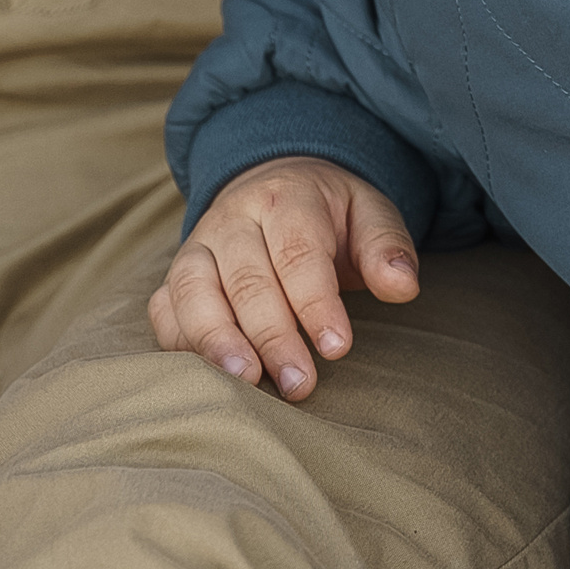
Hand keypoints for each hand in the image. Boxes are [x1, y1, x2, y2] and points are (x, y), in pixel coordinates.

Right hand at [148, 157, 420, 399]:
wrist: (275, 183)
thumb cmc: (331, 214)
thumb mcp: (370, 213)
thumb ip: (386, 248)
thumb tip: (403, 287)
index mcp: (287, 197)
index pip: (299, 255)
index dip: (316, 305)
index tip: (337, 349)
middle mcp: (233, 219)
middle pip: (246, 281)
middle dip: (273, 337)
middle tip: (300, 385)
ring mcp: (197, 246)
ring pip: (193, 292)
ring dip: (216, 342)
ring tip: (244, 384)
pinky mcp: (174, 275)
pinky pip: (165, 308)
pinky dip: (178, 342)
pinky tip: (205, 377)